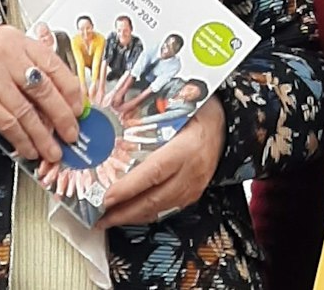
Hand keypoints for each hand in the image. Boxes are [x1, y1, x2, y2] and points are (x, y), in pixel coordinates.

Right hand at [0, 25, 83, 163]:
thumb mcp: (7, 51)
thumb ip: (32, 68)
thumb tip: (62, 102)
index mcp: (18, 41)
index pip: (54, 66)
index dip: (71, 91)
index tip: (79, 110)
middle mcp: (6, 55)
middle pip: (44, 90)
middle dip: (62, 117)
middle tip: (71, 134)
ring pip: (27, 112)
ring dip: (43, 136)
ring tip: (52, 150)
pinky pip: (8, 123)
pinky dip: (22, 140)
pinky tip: (29, 148)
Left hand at [95, 97, 225, 227]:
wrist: (224, 123)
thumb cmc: (199, 109)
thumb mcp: (176, 104)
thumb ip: (149, 112)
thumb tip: (116, 112)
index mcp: (186, 148)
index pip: (154, 172)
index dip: (129, 187)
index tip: (107, 197)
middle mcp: (191, 172)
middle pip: (154, 199)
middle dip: (124, 211)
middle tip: (98, 216)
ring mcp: (194, 186)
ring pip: (160, 209)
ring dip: (132, 217)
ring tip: (107, 219)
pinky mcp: (193, 193)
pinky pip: (167, 209)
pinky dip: (146, 214)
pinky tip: (129, 214)